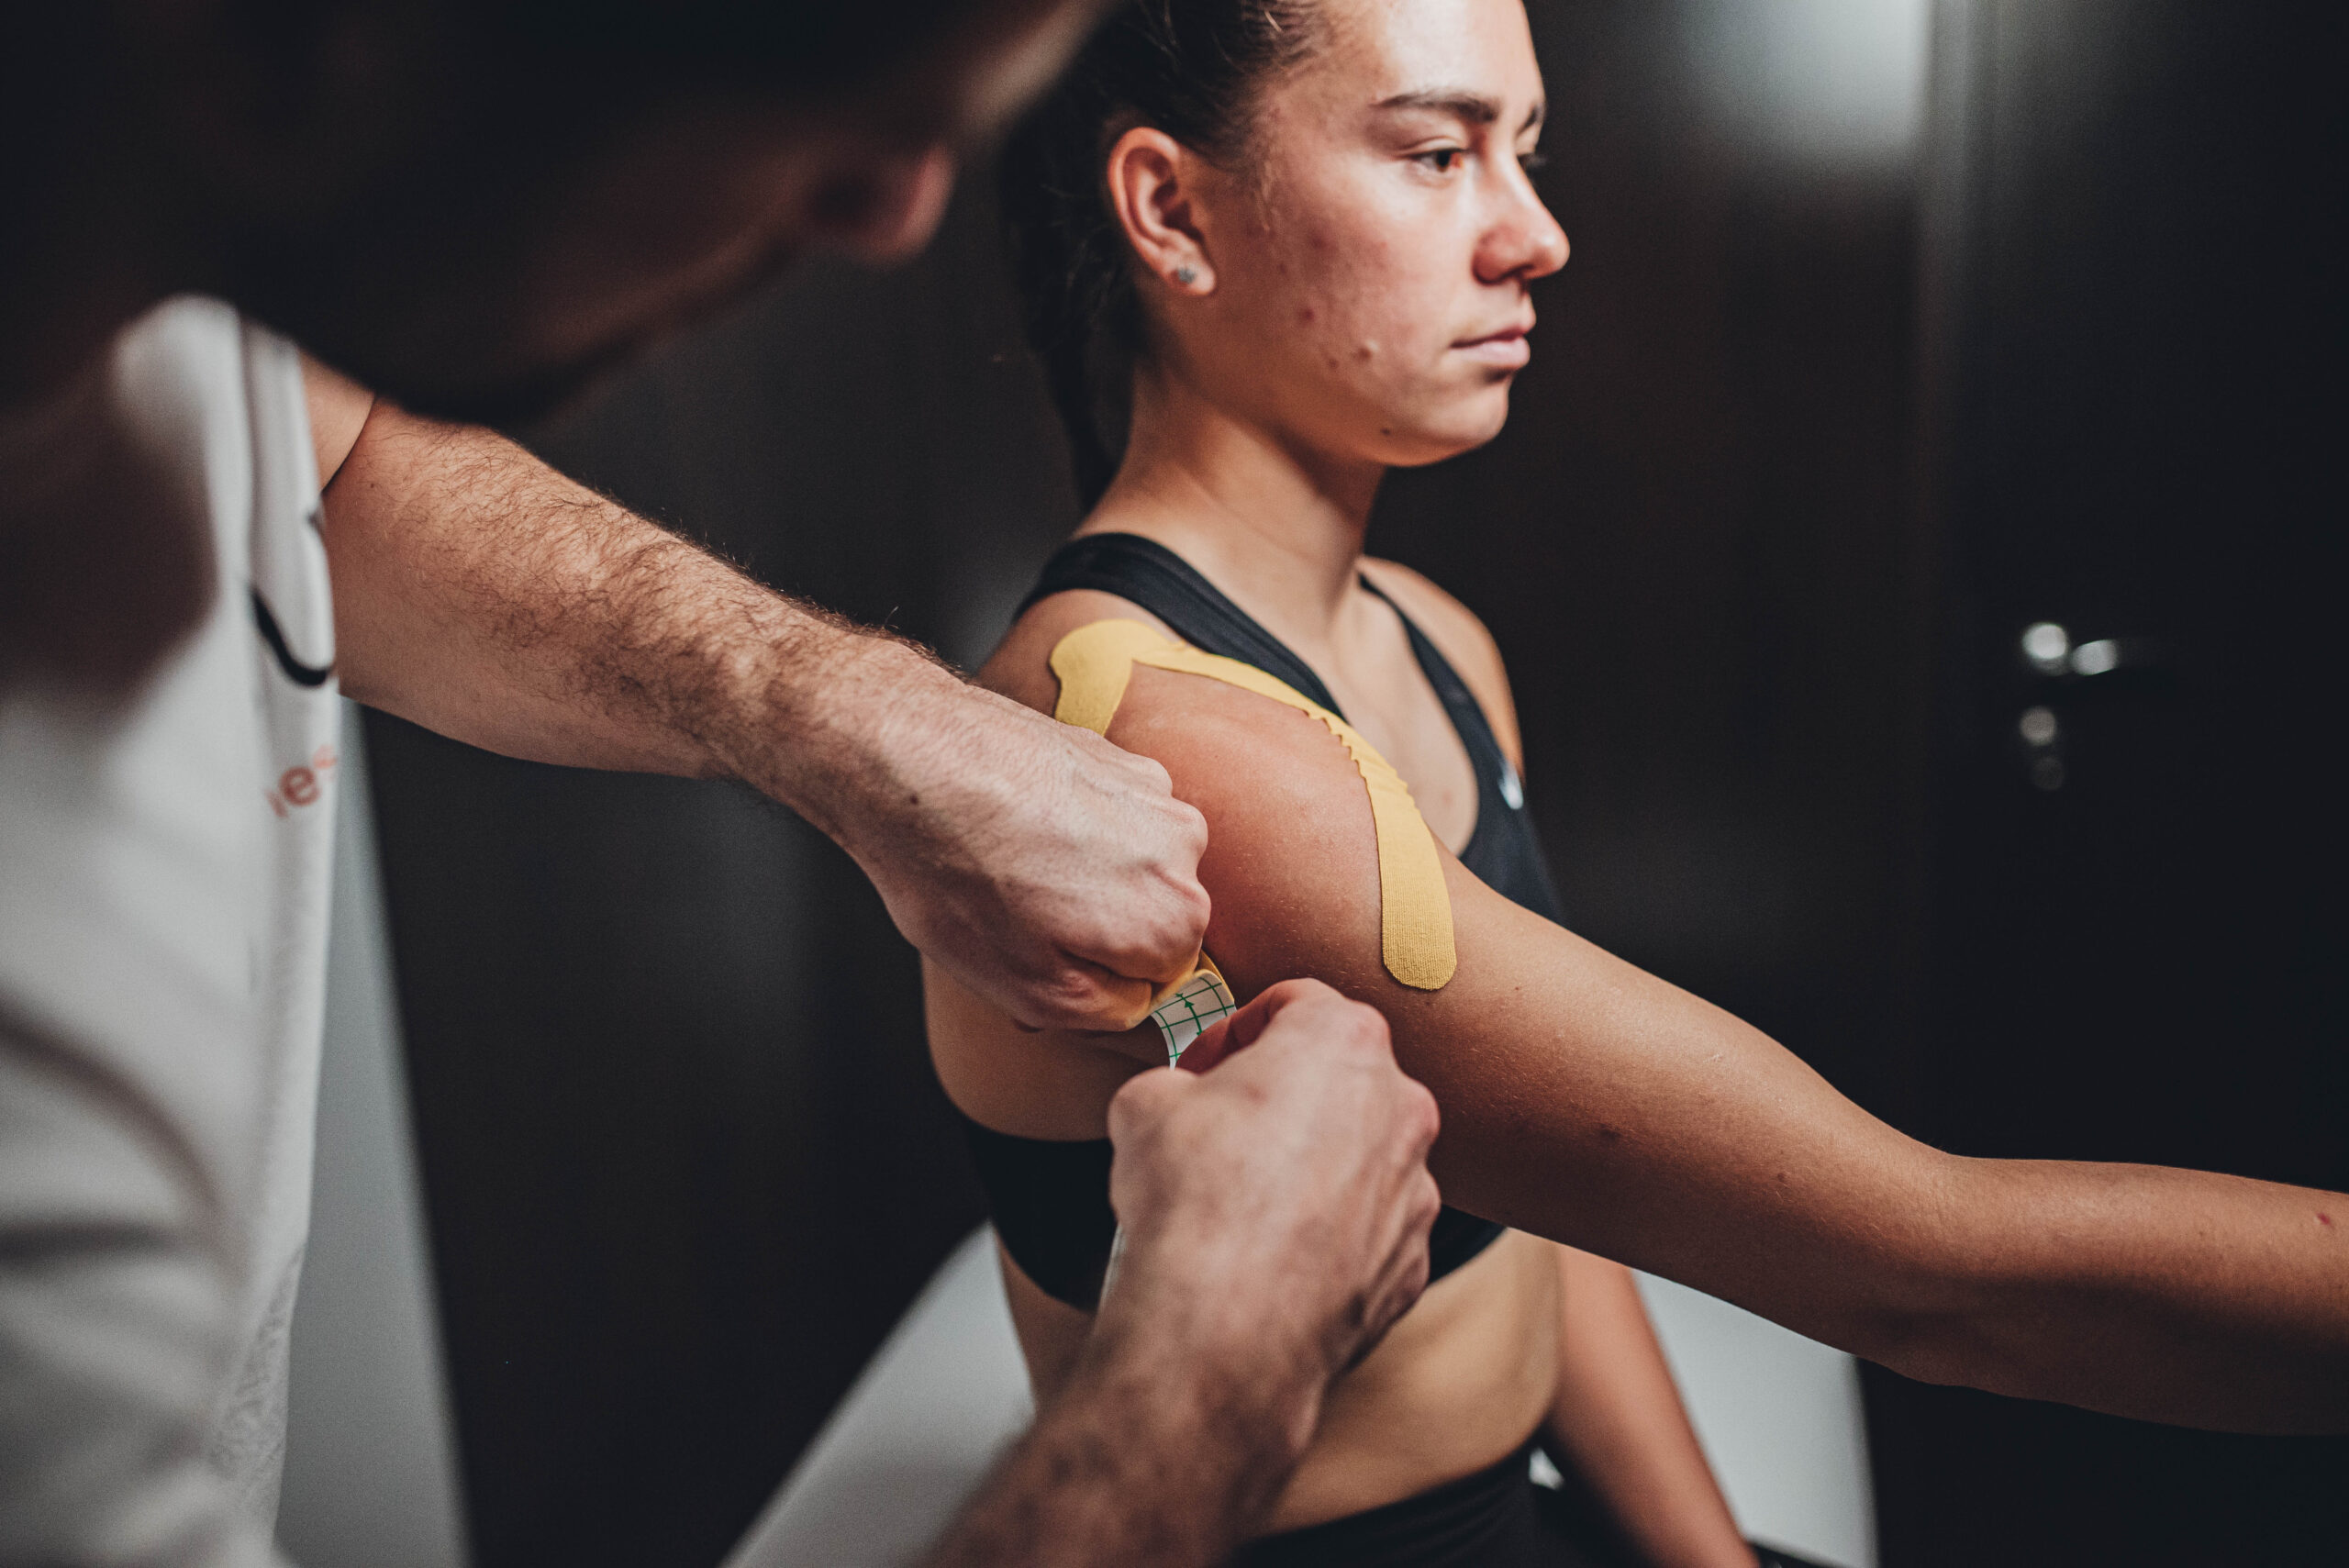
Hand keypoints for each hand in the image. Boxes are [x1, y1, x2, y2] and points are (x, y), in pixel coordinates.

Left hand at [808, 640, 1210, 1031]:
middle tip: (1019, 920)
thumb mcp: (1027, 990)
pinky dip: (1070, 828)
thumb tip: (1136, 999)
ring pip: (1132, 867)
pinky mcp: (1116, 753)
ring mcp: (1151, 790)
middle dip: (1096, 929)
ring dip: (1084, 877)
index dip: (1097, 980)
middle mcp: (1183, 847)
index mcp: (1175, 915)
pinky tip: (1014, 827)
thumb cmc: (956, 875)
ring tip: (1011, 869)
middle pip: (1153, 919)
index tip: (1044, 960)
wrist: (905, 759)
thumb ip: (1108, 1012)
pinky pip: (1109, 819)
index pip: (1161, 981)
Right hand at [1098, 981, 1442, 1447]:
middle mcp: (1399, 1106)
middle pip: (1339, 1080)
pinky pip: (1367, 1231)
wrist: (1224, 1329)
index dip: (1236, 1031)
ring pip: (1359, 1158)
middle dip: (1282, 1098)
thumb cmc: (1193, 1202)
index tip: (1203, 1066)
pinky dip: (1328, 1236)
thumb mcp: (1145, 1104)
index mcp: (1343, 1041)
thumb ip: (1176, 1084)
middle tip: (1222, 1130)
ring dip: (1310, 1168)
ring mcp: (1415, 1189)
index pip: (1295, 1005)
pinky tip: (1270, 1258)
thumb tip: (1176, 1101)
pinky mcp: (1410, 1262)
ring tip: (1242, 1204)